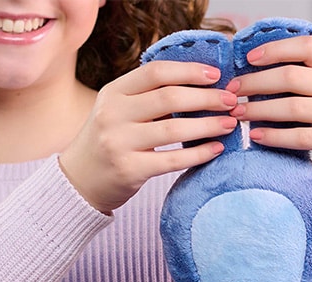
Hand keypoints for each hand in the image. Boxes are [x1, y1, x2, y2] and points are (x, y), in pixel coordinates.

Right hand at [59, 61, 238, 213]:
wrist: (79, 180)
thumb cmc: (109, 141)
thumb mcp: (119, 110)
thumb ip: (149, 96)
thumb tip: (202, 84)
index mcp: (113, 92)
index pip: (156, 72)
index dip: (189, 71)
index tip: (216, 75)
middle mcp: (113, 114)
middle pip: (169, 98)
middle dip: (207, 98)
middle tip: (232, 101)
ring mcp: (119, 143)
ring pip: (174, 130)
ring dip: (208, 125)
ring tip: (230, 124)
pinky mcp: (129, 170)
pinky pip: (173, 160)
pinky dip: (199, 154)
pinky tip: (216, 149)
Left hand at [228, 36, 311, 177]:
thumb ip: (307, 72)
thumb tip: (254, 67)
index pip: (307, 47)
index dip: (275, 50)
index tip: (248, 59)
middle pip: (292, 78)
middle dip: (256, 83)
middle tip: (233, 91)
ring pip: (293, 108)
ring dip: (259, 110)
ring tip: (238, 113)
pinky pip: (301, 137)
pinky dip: (274, 136)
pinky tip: (256, 135)